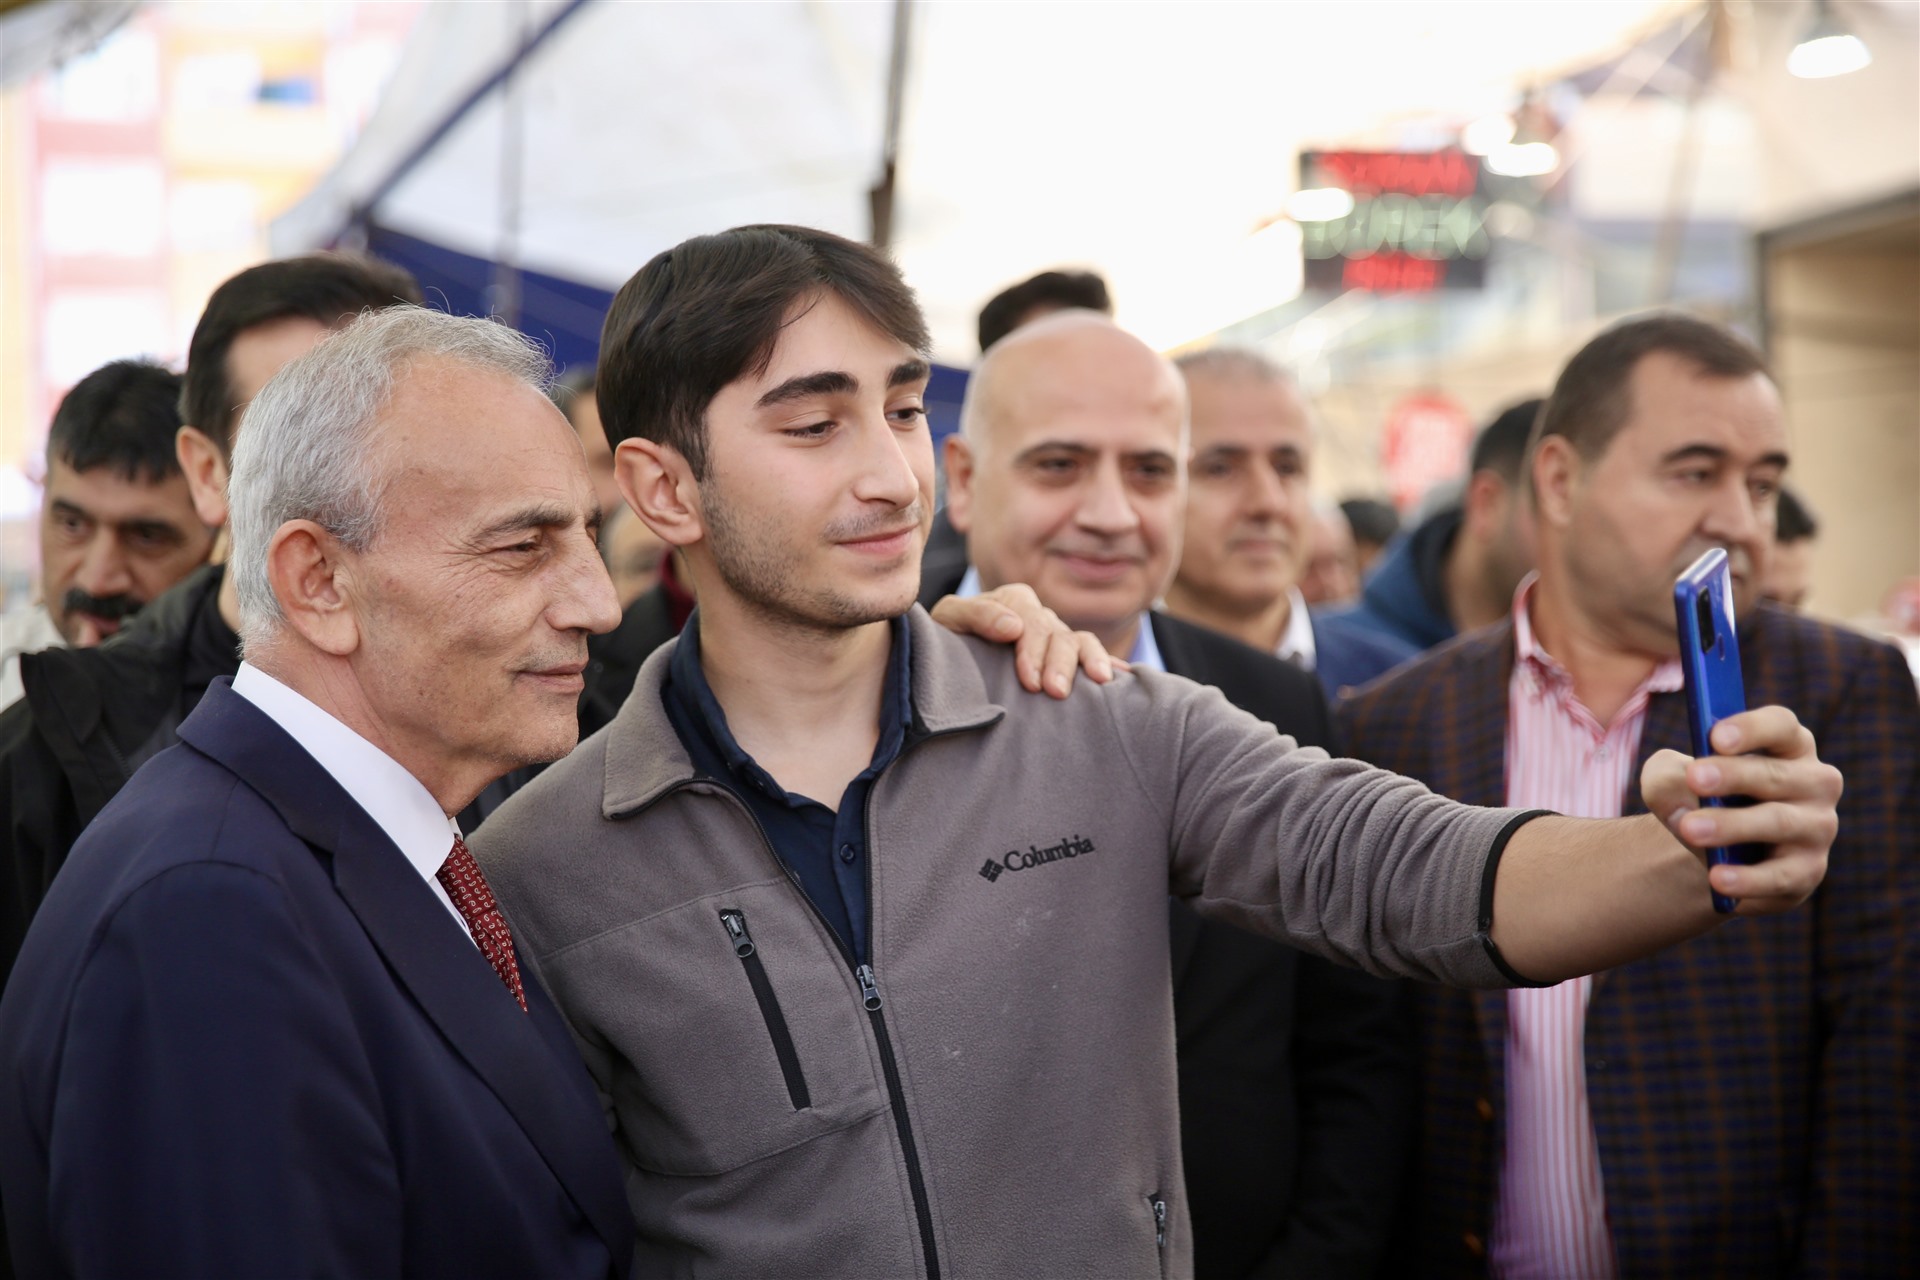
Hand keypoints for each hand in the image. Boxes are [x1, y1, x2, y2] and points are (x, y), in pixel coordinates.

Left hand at [928, 584, 1120, 697]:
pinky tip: (1125, 679)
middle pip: (1059, 635)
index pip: (1032, 622)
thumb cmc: (949, 637)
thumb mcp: (950, 620)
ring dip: (1090, 662)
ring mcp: (1055, 638)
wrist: (950, 657)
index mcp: (1015, 601)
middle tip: (1057, 692)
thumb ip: (976, 616)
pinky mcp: (1065, 659)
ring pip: (1080, 643)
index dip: (1034, 651)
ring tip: (1100, 682)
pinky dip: (1109, 665)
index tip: (1030, 681)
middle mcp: (1039, 617)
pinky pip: (1092, 657)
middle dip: (1061, 664)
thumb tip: (1013, 627)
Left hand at [1638, 705, 1840, 915]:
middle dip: (1733, 775)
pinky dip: (1747, 879)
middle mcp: (1814, 782)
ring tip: (1689, 829)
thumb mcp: (1673, 780)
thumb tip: (1683, 805)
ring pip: (1777, 822)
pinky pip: (1779, 875)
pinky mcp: (1807, 871)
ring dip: (1732, 825)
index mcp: (1788, 745)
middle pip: (1776, 774)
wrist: (1713, 852)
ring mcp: (1816, 828)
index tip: (1715, 737)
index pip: (1781, 726)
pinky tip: (1717, 878)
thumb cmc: (1700, 797)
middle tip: (1694, 778)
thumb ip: (1667, 778)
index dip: (1751, 728)